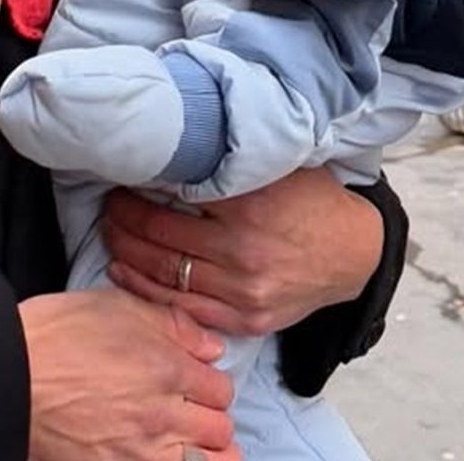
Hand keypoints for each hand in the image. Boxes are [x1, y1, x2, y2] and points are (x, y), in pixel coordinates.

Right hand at [20, 289, 240, 460]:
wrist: (6, 377)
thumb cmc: (52, 336)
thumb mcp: (113, 306)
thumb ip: (171, 323)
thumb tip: (212, 346)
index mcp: (166, 367)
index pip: (220, 387)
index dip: (207, 383)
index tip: (192, 383)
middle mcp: (164, 413)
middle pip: (220, 428)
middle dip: (208, 417)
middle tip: (186, 412)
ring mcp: (143, 452)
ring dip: (206, 453)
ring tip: (187, 444)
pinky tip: (165, 456)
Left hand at [102, 169, 383, 337]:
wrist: (355, 253)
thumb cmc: (313, 201)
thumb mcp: (277, 167)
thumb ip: (231, 160)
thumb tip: (178, 144)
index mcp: (249, 206)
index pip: (172, 197)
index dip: (139, 189)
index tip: (121, 179)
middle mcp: (243, 251)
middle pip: (160, 237)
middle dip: (123, 220)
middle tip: (108, 206)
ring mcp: (244, 290)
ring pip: (165, 274)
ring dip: (127, 253)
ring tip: (110, 234)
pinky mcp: (247, 318)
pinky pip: (184, 308)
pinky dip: (147, 292)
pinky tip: (125, 272)